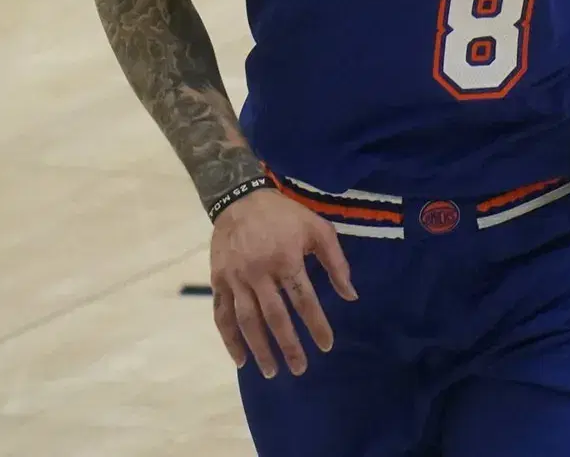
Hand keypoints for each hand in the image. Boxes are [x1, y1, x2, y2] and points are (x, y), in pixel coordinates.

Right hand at [210, 188, 356, 377]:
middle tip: (299, 369)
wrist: (239, 198)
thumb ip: (335, 262)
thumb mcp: (317, 228)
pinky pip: (222, 314)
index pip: (303, 300)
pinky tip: (240, 358)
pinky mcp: (219, 280)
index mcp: (286, 259)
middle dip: (288, 346)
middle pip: (275, 317)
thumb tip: (351, 295)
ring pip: (247, 320)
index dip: (316, 325)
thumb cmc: (284, 215)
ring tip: (270, 371)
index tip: (327, 346)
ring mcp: (236, 278)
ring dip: (259, 348)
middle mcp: (259, 272)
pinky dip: (229, 338)